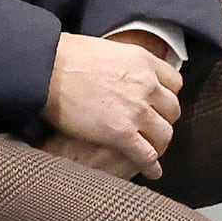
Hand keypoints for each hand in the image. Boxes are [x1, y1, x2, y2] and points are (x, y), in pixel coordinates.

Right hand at [42, 30, 181, 179]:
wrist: (47, 68)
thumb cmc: (66, 56)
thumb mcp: (107, 49)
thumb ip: (124, 63)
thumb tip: (124, 71)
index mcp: (144, 61)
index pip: (174, 83)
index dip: (167, 96)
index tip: (160, 104)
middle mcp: (147, 85)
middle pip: (172, 110)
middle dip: (164, 121)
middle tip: (154, 128)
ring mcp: (136, 110)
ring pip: (164, 134)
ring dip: (159, 144)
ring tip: (152, 151)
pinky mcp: (121, 133)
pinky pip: (146, 155)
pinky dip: (151, 166)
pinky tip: (151, 171)